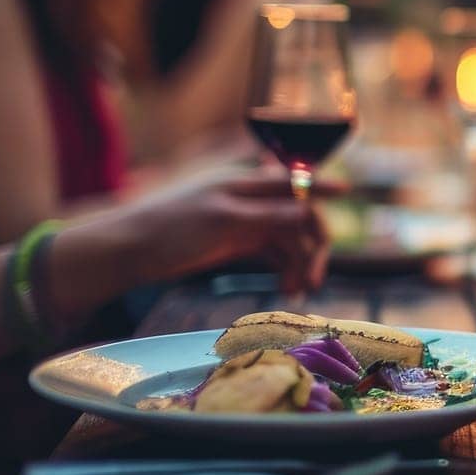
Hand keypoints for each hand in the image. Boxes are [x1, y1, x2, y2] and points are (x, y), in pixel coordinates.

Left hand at [140, 168, 342, 294]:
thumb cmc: (171, 229)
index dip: (320, 186)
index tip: (347, 190)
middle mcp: (250, 201)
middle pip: (296, 217)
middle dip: (312, 245)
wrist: (128, 252)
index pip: (292, 180)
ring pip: (286, 240)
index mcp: (245, 184)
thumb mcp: (223, 221)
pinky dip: (282, 270)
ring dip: (298, 263)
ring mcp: (243, 223)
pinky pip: (271, 254)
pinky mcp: (235, 244)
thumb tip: (307, 210)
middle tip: (316, 278)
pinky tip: (286, 289)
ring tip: (298, 294)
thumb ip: (268, 216)